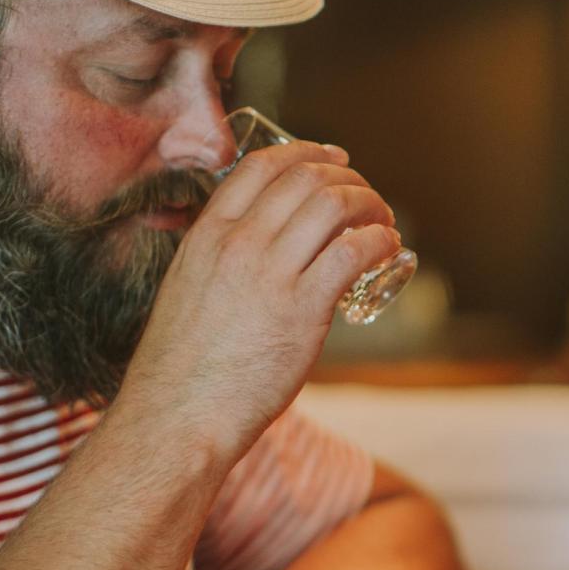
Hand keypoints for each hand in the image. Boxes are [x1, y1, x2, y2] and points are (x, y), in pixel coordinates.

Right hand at [117, 140, 400, 457]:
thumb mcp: (188, 290)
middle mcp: (238, 244)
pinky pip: (353, 253)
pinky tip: (389, 249)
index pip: (261, 167)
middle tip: (368, 197)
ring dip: (371, 205)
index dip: (306, 153)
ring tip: (384, 222)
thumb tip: (262, 253)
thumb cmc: (184, 368)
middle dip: (348, 179)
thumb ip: (221, 261)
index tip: (335, 160)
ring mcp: (270, 275)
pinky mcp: (302, 310)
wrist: (180, 416)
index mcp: (206, 235)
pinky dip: (380, 241)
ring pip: (334, 207)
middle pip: (306, 180)